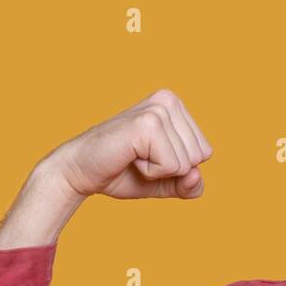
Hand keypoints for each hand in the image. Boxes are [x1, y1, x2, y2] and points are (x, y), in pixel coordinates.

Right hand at [46, 88, 212, 201]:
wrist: (80, 172)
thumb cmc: (122, 172)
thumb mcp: (165, 182)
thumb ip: (190, 185)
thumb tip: (195, 174)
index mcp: (175, 106)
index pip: (205, 153)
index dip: (178, 168)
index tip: (148, 156)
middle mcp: (168, 100)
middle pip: (199, 157)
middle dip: (170, 170)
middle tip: (138, 158)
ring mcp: (158, 110)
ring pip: (186, 163)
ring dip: (158, 171)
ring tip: (133, 156)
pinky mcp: (147, 125)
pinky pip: (172, 167)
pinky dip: (150, 173)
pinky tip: (129, 157)